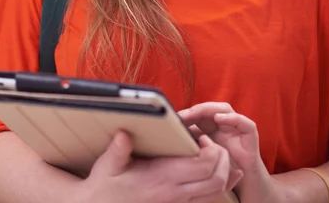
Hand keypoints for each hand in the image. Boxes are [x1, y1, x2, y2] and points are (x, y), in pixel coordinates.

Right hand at [78, 130, 242, 202]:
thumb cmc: (106, 187)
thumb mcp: (108, 166)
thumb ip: (118, 150)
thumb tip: (124, 133)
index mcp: (163, 178)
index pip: (203, 165)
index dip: (210, 148)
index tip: (199, 135)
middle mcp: (176, 194)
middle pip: (217, 179)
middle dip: (222, 157)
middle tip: (208, 142)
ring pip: (217, 191)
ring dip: (222, 171)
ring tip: (210, 153)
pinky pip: (208, 199)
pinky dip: (218, 184)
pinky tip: (215, 171)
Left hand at [179, 103, 293, 202]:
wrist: (245, 180)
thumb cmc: (222, 166)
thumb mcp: (204, 153)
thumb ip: (192, 142)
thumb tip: (172, 136)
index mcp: (213, 125)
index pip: (199, 112)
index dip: (187, 113)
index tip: (174, 118)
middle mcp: (225, 122)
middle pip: (210, 107)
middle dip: (196, 109)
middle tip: (183, 115)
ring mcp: (237, 125)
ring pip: (224, 108)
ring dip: (210, 109)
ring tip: (196, 112)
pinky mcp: (250, 132)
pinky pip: (243, 121)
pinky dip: (231, 118)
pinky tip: (218, 119)